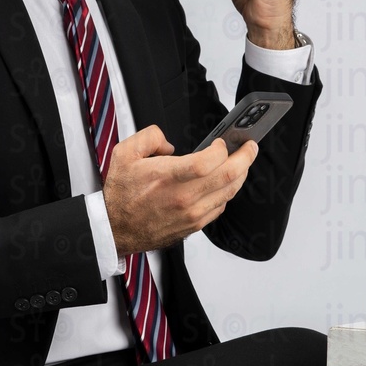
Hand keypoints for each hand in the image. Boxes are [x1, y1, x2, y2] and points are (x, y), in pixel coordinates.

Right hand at [103, 125, 257, 254]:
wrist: (115, 228)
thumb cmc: (121, 194)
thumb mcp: (125, 153)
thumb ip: (150, 137)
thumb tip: (170, 143)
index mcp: (167, 177)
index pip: (208, 161)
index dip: (222, 148)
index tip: (222, 142)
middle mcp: (183, 197)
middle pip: (228, 177)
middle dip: (245, 158)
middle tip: (249, 147)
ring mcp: (191, 214)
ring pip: (229, 193)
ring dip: (240, 175)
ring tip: (242, 163)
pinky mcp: (194, 225)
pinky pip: (220, 207)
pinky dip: (227, 193)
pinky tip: (224, 183)